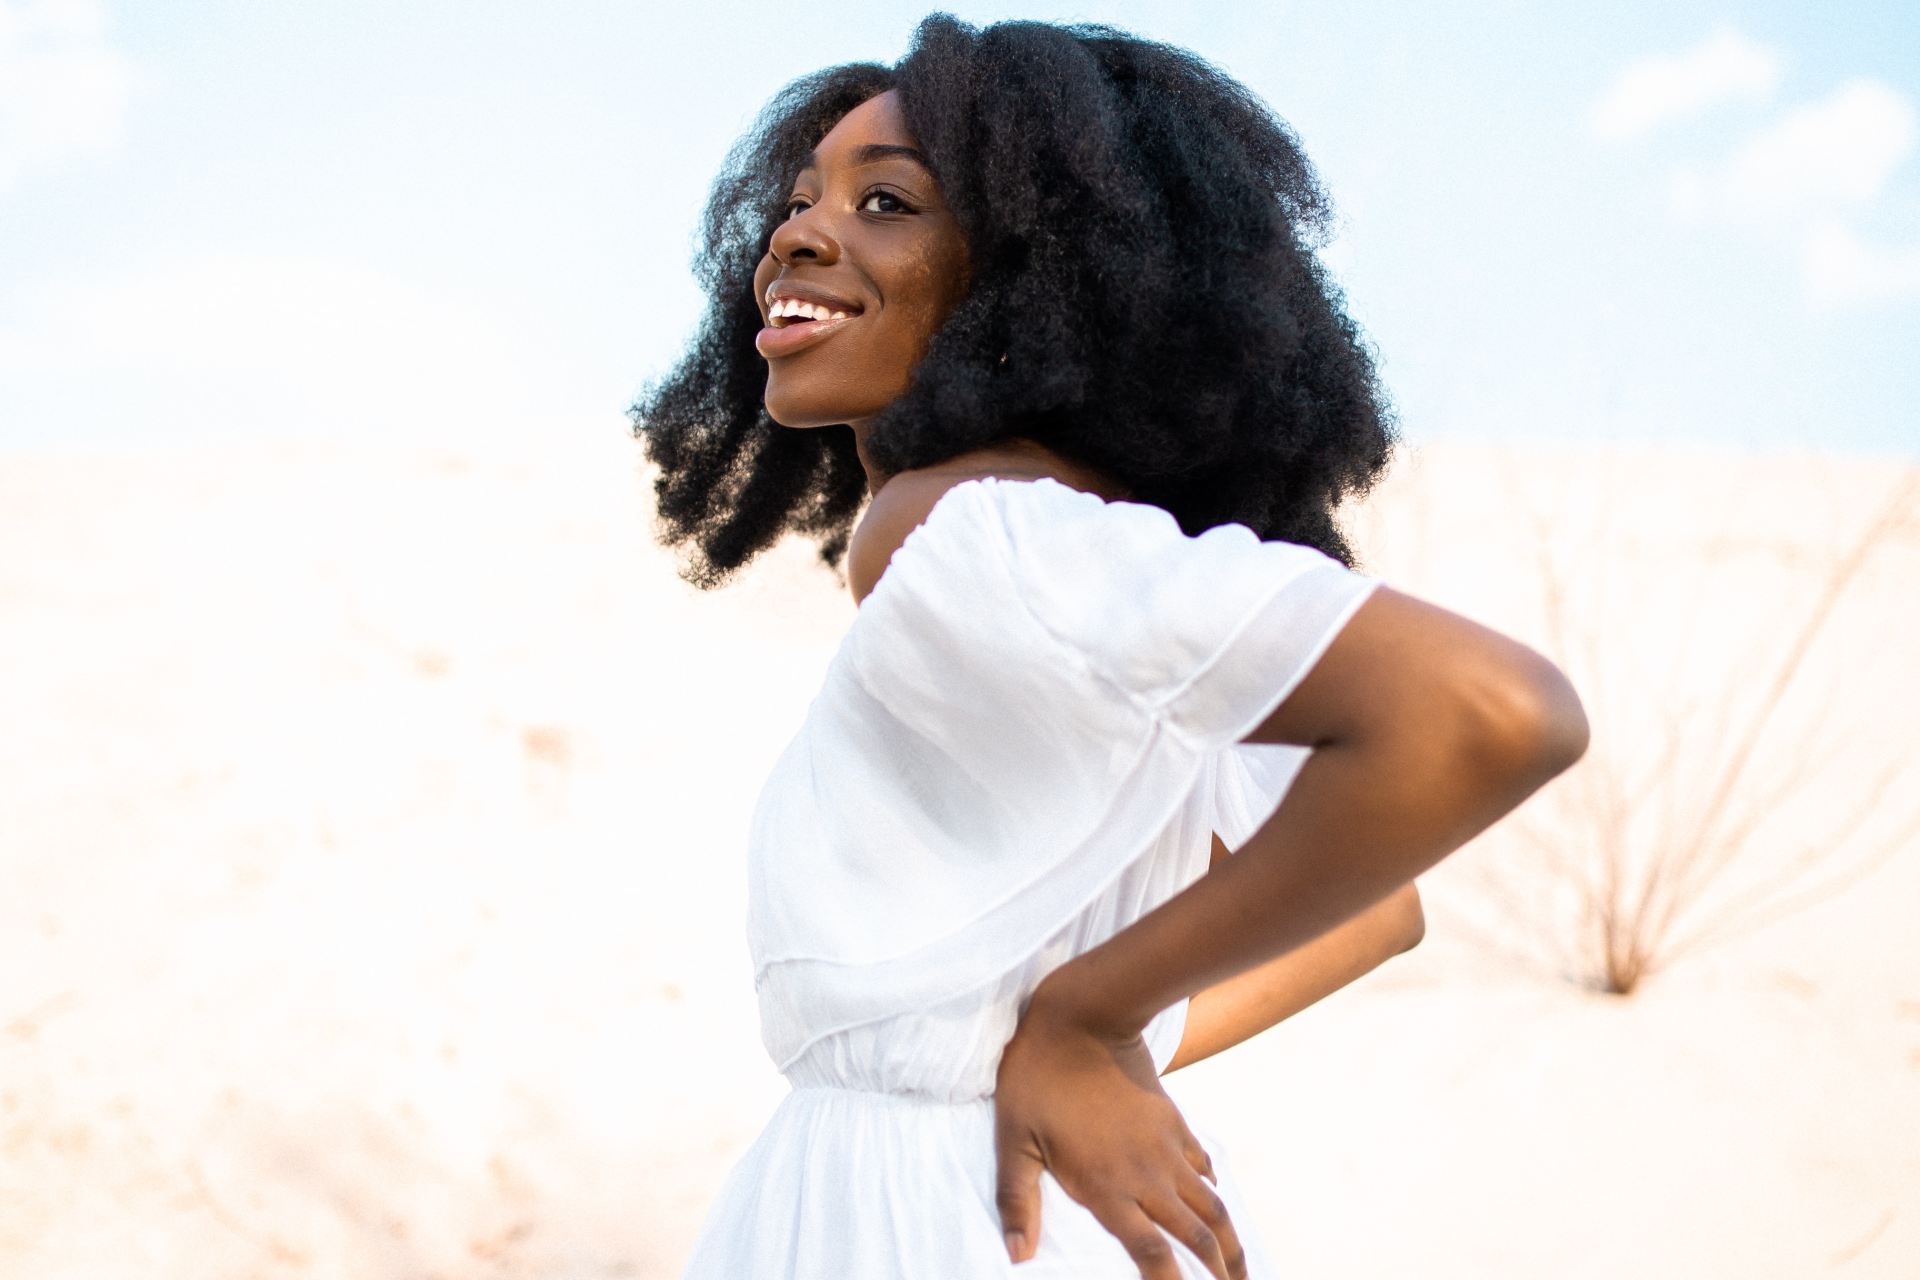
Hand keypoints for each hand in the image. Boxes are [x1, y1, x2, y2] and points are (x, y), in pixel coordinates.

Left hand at [993, 987, 1247, 1278]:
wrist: (1083, 1017)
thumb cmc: (1037, 1078)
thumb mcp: (1013, 1141)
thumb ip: (1017, 1201)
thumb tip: (1016, 1255)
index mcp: (1108, 1188)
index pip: (1153, 1255)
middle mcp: (1147, 1175)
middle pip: (1196, 1237)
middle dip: (1219, 1273)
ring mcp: (1166, 1147)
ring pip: (1211, 1205)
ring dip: (1229, 1241)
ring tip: (1238, 1268)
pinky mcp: (1173, 1121)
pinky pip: (1203, 1166)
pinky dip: (1213, 1192)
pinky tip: (1214, 1201)